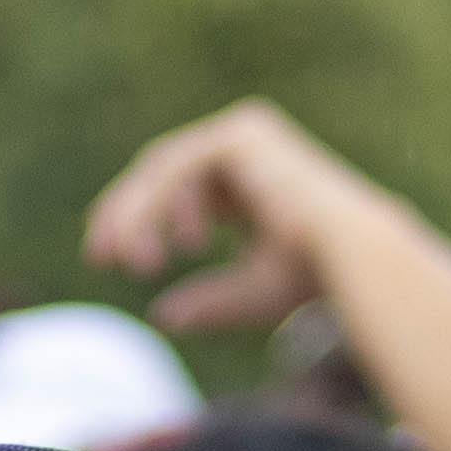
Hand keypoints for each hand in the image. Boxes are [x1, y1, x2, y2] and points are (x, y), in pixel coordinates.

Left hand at [81, 99, 372, 336]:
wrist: (351, 257)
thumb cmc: (315, 279)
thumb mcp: (251, 295)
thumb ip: (209, 302)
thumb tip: (161, 316)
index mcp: (250, 178)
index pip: (177, 186)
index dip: (137, 218)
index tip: (106, 257)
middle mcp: (247, 147)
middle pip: (161, 171)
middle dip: (124, 213)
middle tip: (98, 256)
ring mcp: (244, 133)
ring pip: (164, 167)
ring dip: (138, 214)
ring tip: (134, 262)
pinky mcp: (241, 134)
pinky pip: (179, 167)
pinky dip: (159, 206)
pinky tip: (160, 246)